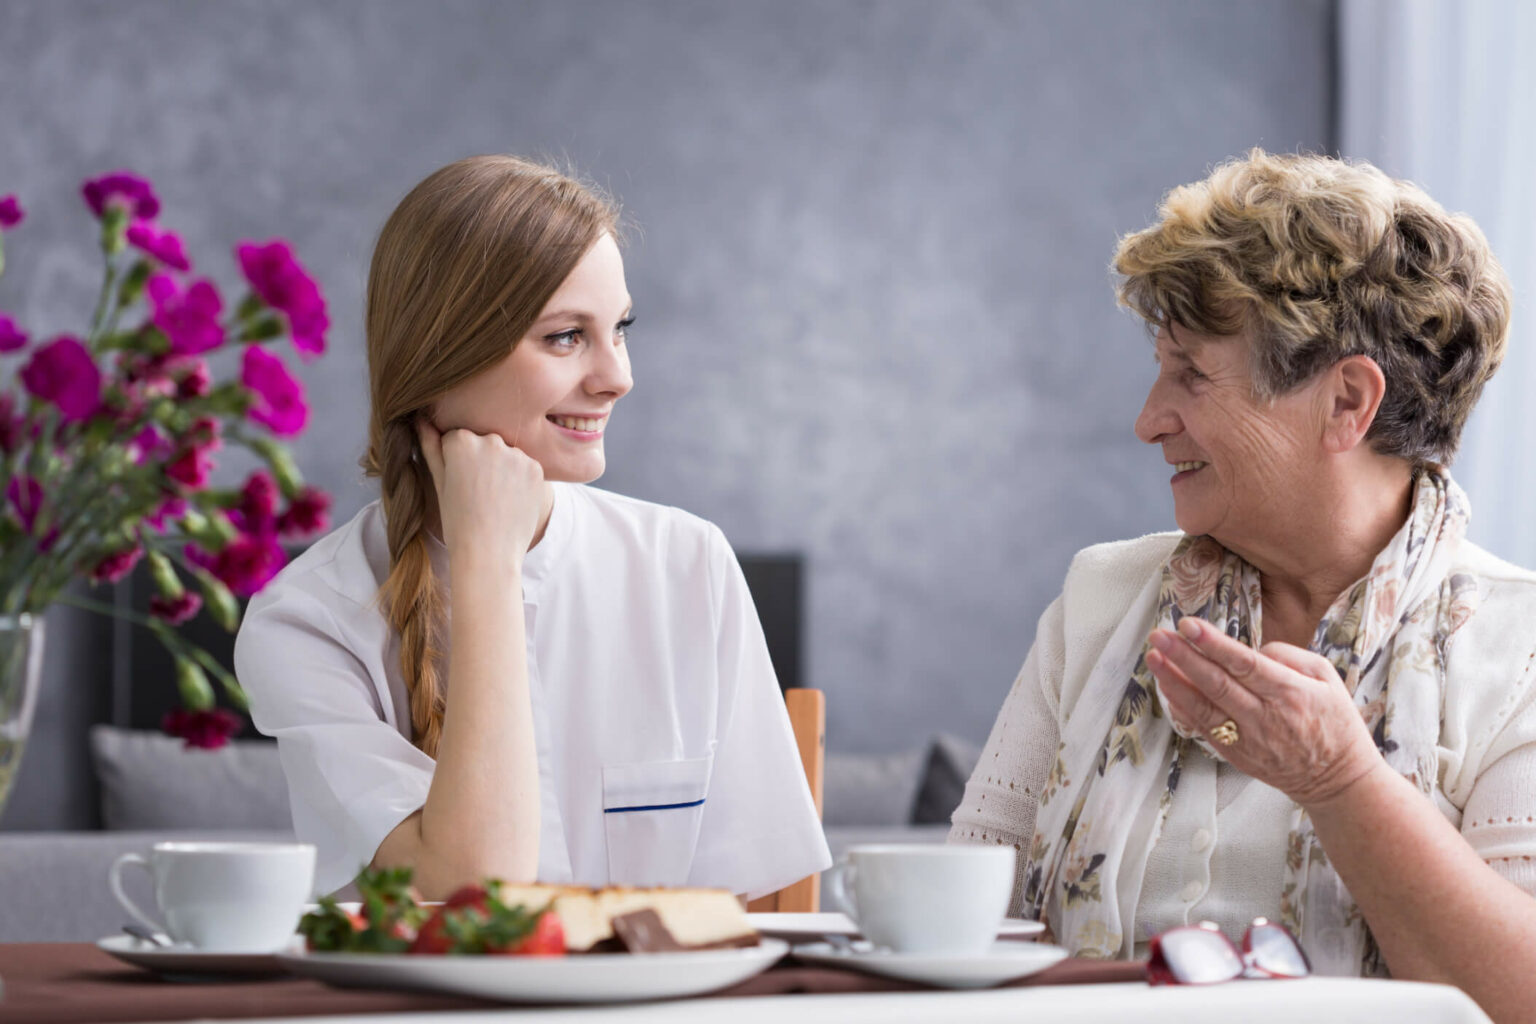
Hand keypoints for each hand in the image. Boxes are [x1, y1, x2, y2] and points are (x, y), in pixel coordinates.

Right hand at [415, 419, 545, 567]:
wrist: (489, 554)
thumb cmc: (457, 521)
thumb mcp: (439, 483)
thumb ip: (431, 447)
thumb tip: (421, 420)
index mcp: (460, 440)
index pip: (456, 438)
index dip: (455, 462)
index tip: (459, 484)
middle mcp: (490, 440)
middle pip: (484, 443)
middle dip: (481, 461)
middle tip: (478, 494)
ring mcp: (516, 453)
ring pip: (506, 454)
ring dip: (502, 469)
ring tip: (495, 499)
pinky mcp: (536, 468)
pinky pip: (525, 466)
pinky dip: (520, 480)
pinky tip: (511, 501)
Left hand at [1144, 617, 1382, 807]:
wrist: (1337, 778)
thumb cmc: (1333, 720)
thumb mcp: (1327, 677)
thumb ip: (1289, 655)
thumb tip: (1251, 648)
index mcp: (1290, 693)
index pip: (1244, 664)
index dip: (1213, 644)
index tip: (1188, 625)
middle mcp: (1266, 717)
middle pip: (1217, 683)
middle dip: (1183, 657)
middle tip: (1158, 635)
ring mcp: (1249, 739)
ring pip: (1204, 707)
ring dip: (1174, 681)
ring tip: (1154, 657)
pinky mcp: (1236, 754)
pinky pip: (1203, 728)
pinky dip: (1182, 707)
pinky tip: (1167, 687)